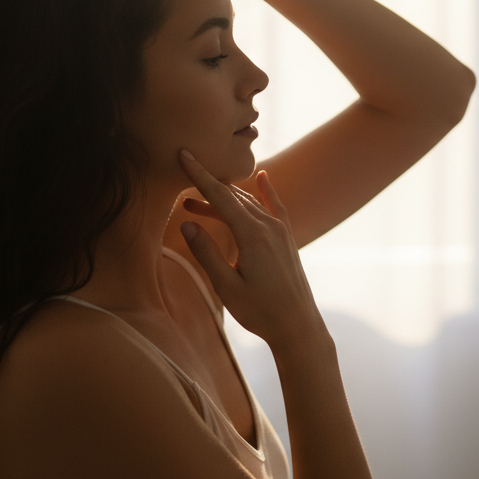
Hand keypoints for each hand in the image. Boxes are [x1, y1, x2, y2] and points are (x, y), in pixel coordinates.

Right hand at [175, 150, 324, 348]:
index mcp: (252, 235)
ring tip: (194, 203)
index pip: (219, 196)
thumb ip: (207, 253)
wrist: (297, 325)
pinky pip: (274, 207)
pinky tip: (262, 177)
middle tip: (181, 176)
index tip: (183, 154)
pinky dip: (265, 191)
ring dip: (223, 198)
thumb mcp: (226, 286)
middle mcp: (268, 226)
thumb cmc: (259, 310)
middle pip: (231, 197)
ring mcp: (280, 231)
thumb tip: (187, 224)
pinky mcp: (286, 239)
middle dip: (206, 185)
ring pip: (247, 203)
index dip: (198, 175)